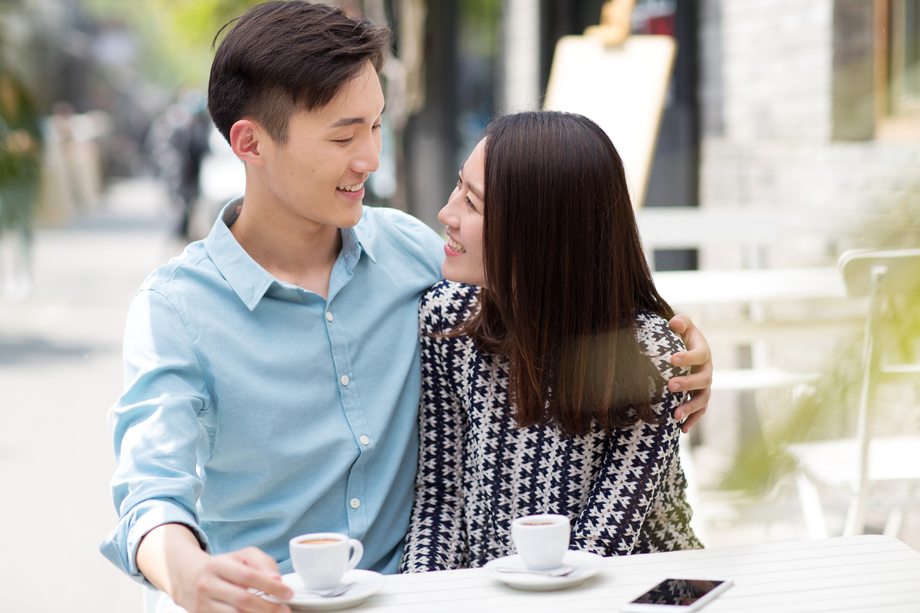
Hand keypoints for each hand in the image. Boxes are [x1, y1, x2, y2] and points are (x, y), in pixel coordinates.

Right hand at [137, 524, 292, 612]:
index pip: (248, 576)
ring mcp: (202, 604)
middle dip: (268, 607)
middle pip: (243, 599)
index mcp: (218, 565)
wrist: (188, 579)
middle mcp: (207, 585)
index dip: (270, 586)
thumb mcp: (241, 556)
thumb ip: (262, 563)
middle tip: (285, 610)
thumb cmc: (222, 567)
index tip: (288, 593)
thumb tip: (276, 579)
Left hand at [667, 314, 711, 432]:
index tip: (672, 359)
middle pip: (703, 379)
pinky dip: (693, 420)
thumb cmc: (682, 335)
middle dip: (687, 384)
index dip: (688, 357)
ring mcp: (705, 385)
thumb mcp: (682, 325)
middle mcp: (707, 370)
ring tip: (675, 415)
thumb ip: (680, 322)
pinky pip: (700, 411)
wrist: (687, 348)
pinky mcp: (700, 396)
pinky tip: (682, 430)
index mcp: (703, 352)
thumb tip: (674, 323)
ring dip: (690, 407)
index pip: (700, 354)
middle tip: (670, 386)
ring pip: (703, 398)